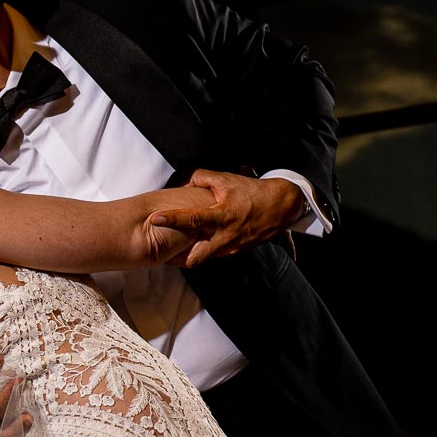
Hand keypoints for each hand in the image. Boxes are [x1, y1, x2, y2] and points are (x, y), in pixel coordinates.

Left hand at [146, 169, 301, 267]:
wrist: (281, 207)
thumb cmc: (252, 192)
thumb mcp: (227, 180)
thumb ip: (201, 178)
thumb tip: (182, 184)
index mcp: (222, 216)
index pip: (193, 219)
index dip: (173, 219)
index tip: (155, 218)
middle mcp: (225, 236)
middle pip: (195, 258)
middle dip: (178, 257)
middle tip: (162, 250)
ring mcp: (231, 247)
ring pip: (204, 258)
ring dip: (189, 255)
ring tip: (174, 249)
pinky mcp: (235, 251)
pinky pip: (214, 254)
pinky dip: (203, 250)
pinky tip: (196, 243)